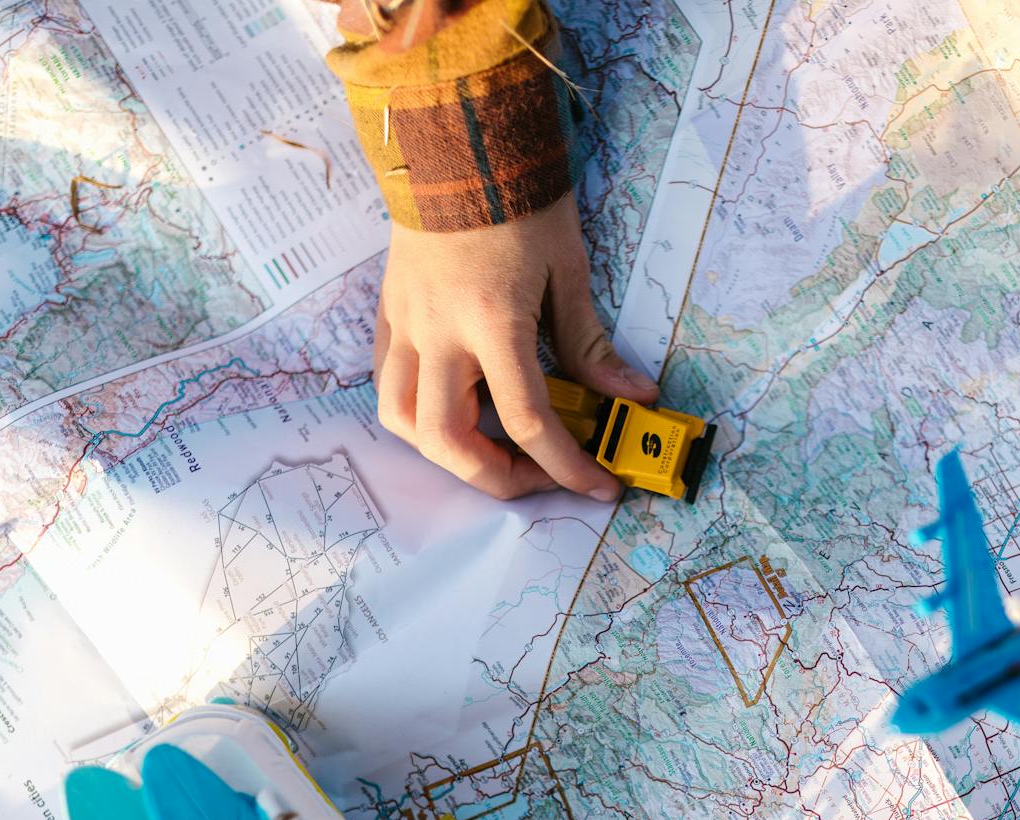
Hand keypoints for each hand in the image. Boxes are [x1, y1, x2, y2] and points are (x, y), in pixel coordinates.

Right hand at [372, 192, 659, 499]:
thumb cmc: (519, 197)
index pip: (528, 421)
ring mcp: (406, 324)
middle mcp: (439, 333)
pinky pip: (388, 383)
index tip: (599, 484)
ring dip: (447, 452)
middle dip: (500, 478)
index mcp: (492, 322)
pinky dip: (418, 414)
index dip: (568, 466)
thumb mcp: (569, 269)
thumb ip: (590, 344)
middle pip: (450, 442)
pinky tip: (455, 409)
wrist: (458, 136)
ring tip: (493, 448)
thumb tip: (631, 395)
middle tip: (541, 475)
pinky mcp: (389, 313)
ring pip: (403, 421)